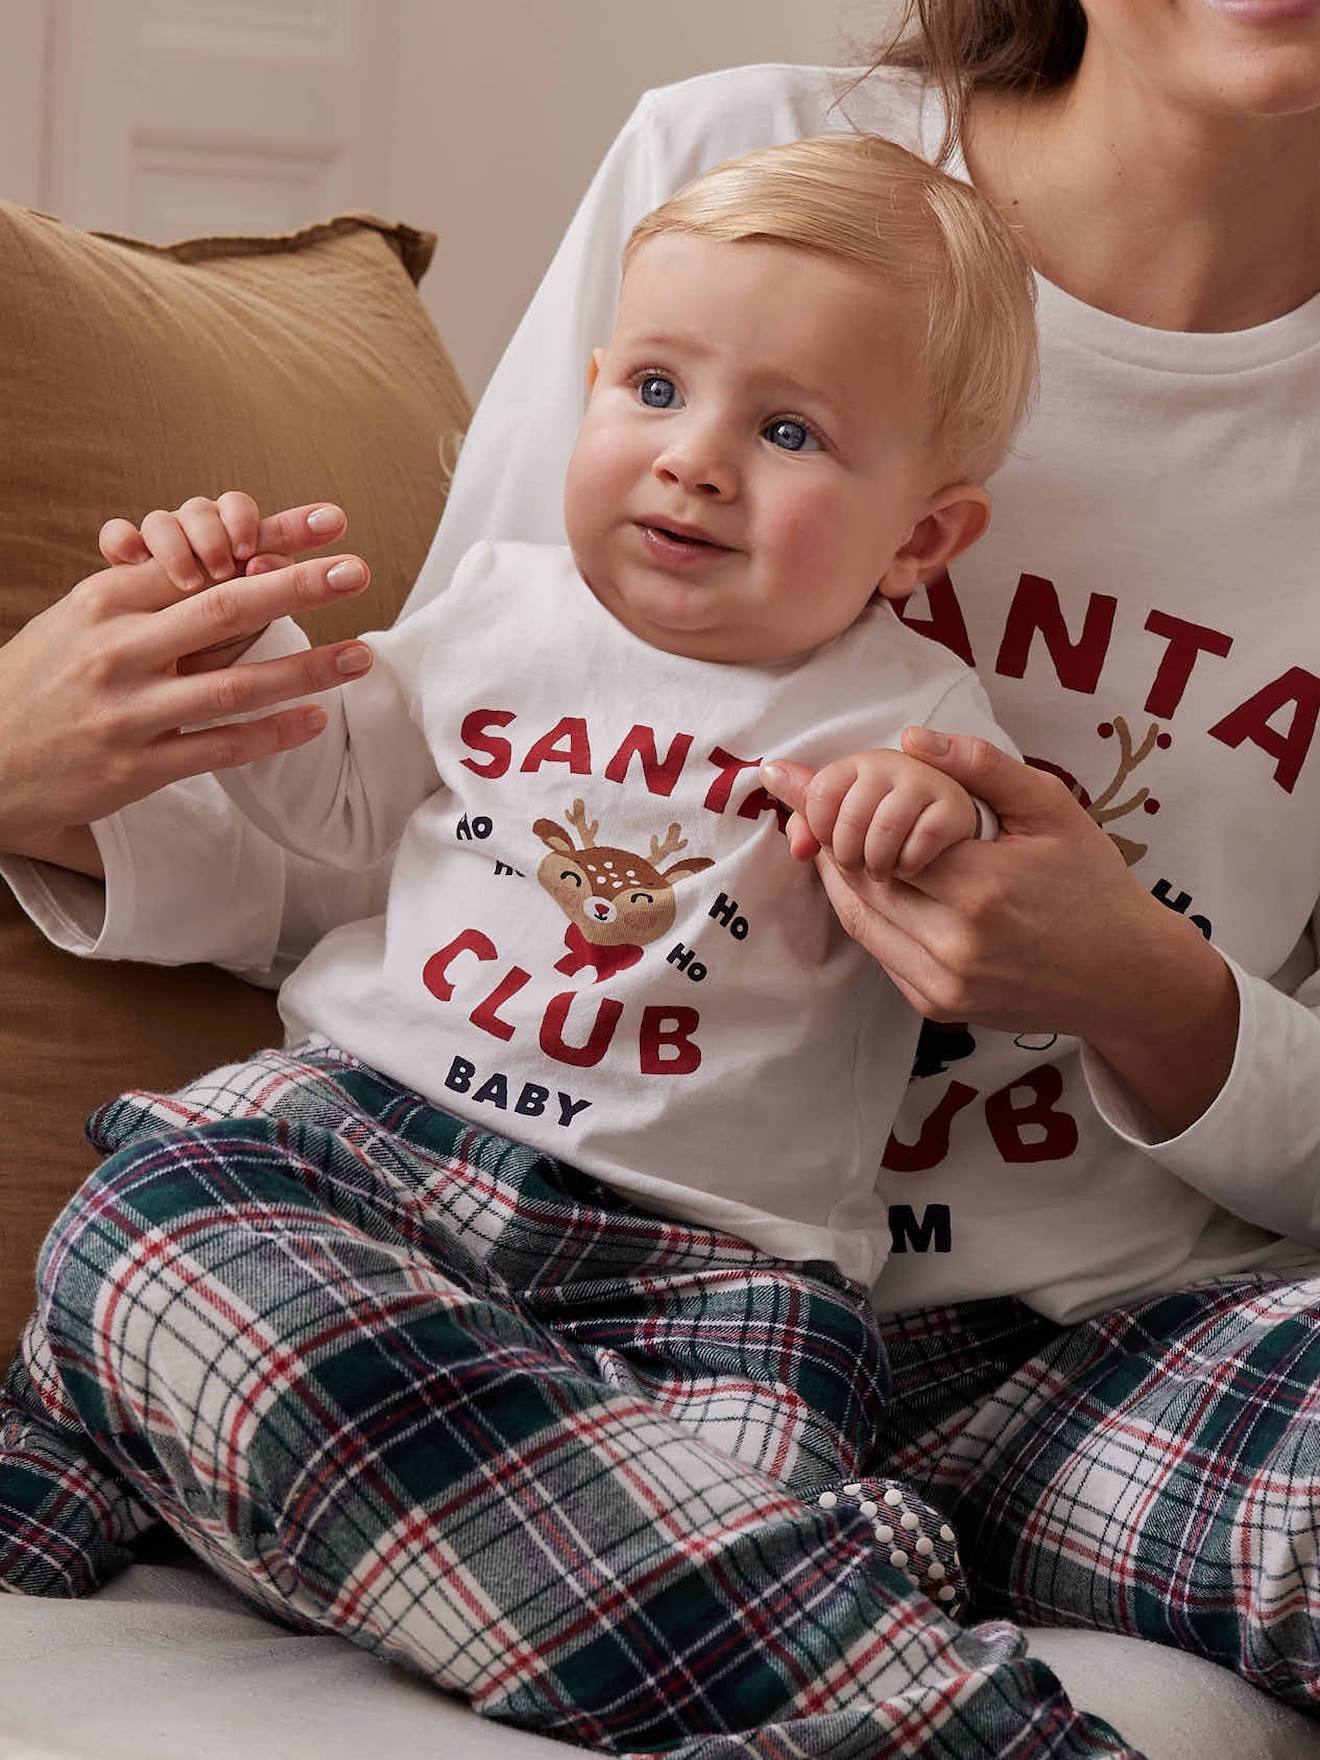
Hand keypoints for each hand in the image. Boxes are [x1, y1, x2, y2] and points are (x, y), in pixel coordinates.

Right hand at [0, 525, 372, 859]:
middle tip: (356, 569)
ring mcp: (128, 712)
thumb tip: (233, 570)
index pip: (200, 558)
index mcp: (105, 601)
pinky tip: (315, 721)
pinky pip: (220, 748)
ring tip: (359, 656)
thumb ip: (150, 598)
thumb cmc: (42, 681)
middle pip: (225, 609)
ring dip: (305, 670)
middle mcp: (118, 651)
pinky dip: (272, 735)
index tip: (325, 526)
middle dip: (298, 587)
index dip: (267, 539)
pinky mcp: (136, 768)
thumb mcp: (80, 620)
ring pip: (234, 686)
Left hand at [760, 727, 1237, 1134]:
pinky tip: (872, 881)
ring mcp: (943, 985)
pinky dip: (869, 915)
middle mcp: (954, 945)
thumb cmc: (1092, 884)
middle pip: (860, 884)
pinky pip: (882, 953)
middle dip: (831, 843)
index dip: (842, 814)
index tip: (813, 784)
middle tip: (806, 808)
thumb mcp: (1051, 809)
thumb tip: (912, 738)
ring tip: (830, 838)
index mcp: (980, 890)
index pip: (877, 845)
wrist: (1127, 978)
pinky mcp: (938, 1007)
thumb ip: (982, 767)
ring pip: (862, 922)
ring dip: (841, 879)